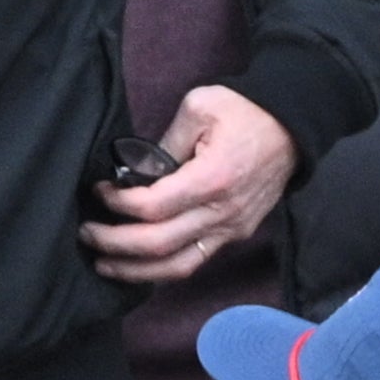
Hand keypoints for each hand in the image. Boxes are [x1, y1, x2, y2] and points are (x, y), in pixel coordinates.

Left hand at [82, 84, 295, 284]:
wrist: (293, 125)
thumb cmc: (245, 110)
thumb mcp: (199, 107)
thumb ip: (164, 144)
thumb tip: (135, 173)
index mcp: (212, 179)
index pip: (152, 207)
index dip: (118, 204)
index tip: (100, 190)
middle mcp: (223, 212)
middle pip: (158, 246)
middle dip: (115, 244)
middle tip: (87, 234)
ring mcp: (232, 228)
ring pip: (178, 267)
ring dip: (136, 271)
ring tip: (105, 264)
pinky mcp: (236, 233)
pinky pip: (195, 261)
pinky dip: (163, 269)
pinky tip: (139, 265)